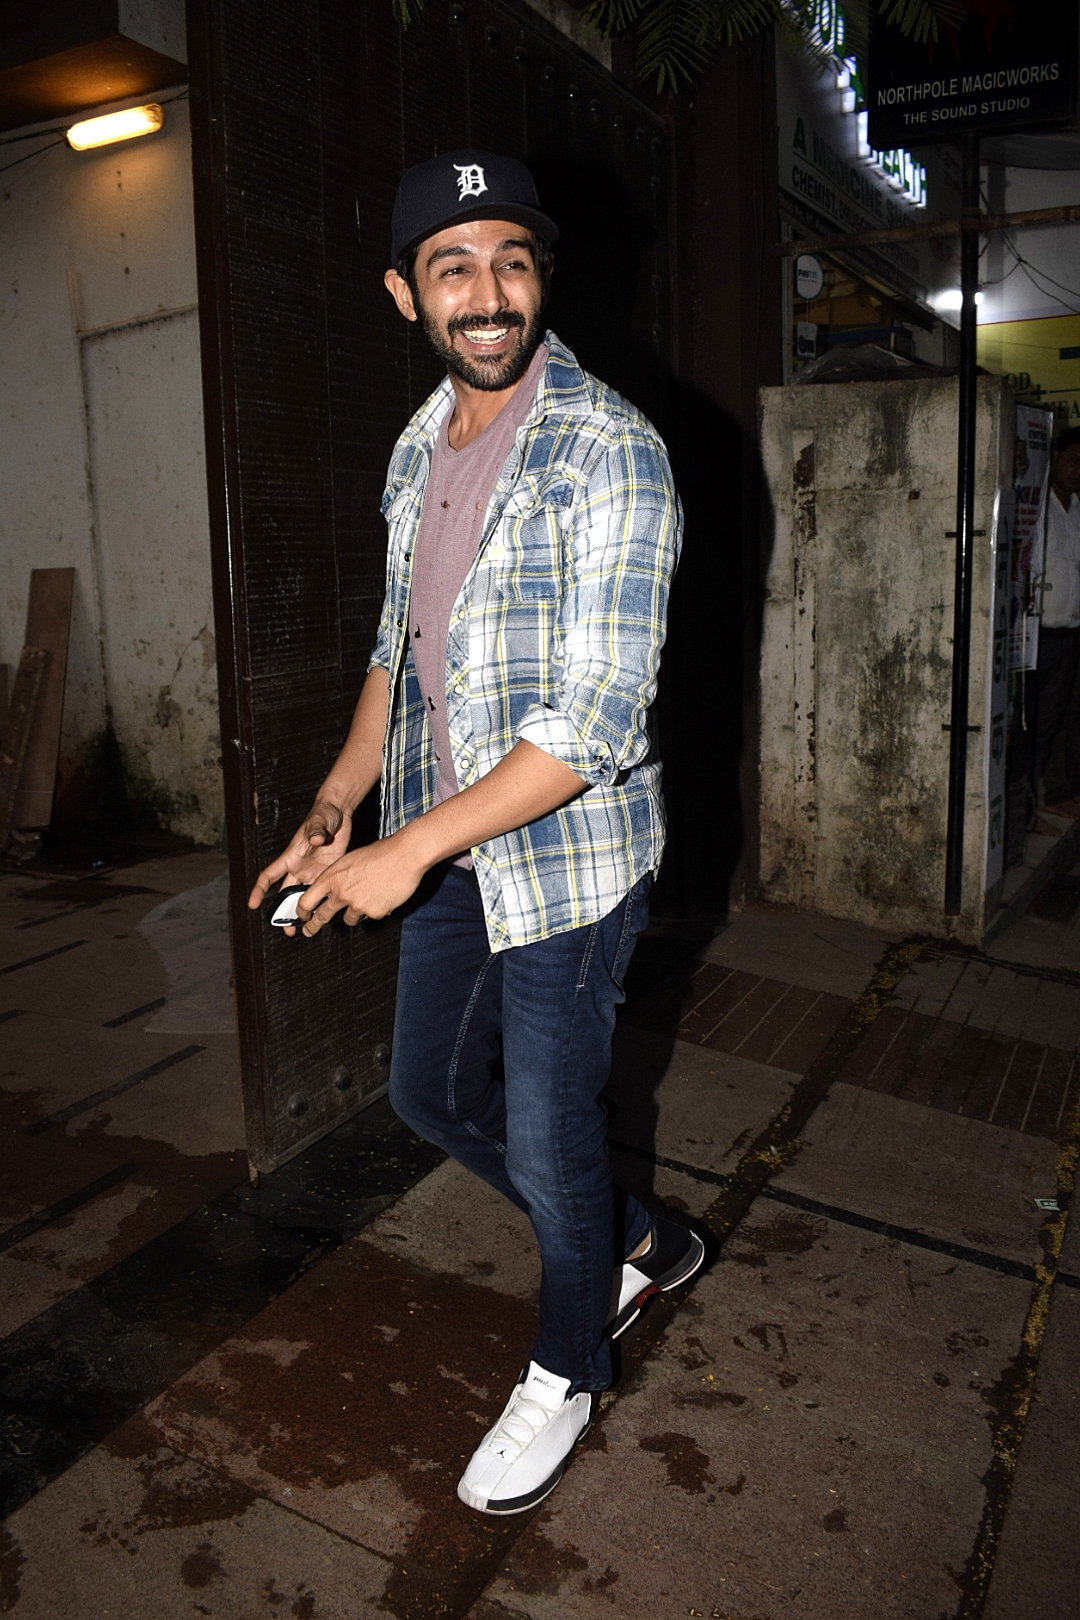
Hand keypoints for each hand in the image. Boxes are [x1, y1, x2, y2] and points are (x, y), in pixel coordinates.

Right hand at [247, 800, 353, 931]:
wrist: (339, 812)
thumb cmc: (323, 813)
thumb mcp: (319, 820)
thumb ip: (316, 830)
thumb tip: (316, 839)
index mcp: (291, 857)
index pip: (269, 876)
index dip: (259, 890)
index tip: (252, 904)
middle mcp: (299, 867)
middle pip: (286, 894)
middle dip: (284, 912)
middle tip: (287, 929)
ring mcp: (313, 871)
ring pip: (303, 896)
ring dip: (302, 913)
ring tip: (304, 929)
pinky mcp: (328, 872)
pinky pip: (321, 892)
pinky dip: (321, 904)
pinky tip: (324, 916)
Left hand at [295, 831, 426, 936]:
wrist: (405, 855)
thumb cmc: (381, 853)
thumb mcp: (350, 860)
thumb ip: (338, 877)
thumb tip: (332, 891)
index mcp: (332, 877)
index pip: (306, 900)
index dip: (302, 912)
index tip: (302, 917)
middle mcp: (341, 892)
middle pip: (322, 916)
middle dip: (314, 926)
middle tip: (310, 931)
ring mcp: (357, 905)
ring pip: (348, 919)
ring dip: (353, 913)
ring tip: (366, 898)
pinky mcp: (373, 913)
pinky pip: (369, 916)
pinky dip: (374, 909)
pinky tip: (382, 895)